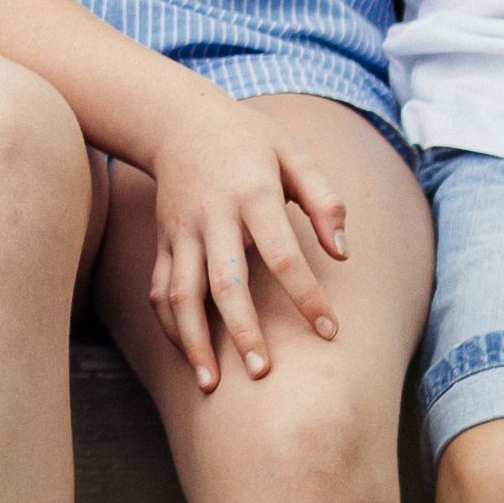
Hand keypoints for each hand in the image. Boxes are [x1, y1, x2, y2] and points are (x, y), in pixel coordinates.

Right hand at [140, 91, 351, 395]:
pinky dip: (170, 325)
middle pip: (225, 284)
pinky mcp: (163, 241)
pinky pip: (160, 289)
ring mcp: (182, 232)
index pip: (282, 254)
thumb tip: (343, 253)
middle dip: (242, 332)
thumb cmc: (248, 138)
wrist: (176, 118)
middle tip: (262, 374)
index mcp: (253, 194)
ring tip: (211, 384)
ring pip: (182, 294)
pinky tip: (188, 355)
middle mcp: (213, 218)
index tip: (329, 331)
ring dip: (194, 341)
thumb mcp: (293, 153)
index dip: (306, 295)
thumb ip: (324, 199)